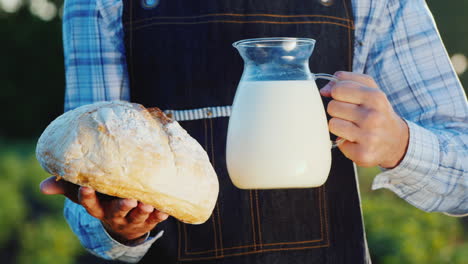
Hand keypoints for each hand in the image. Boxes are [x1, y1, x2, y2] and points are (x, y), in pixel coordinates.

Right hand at [40, 177, 168, 243]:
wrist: (124, 225)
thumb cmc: (103, 202)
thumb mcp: (85, 195)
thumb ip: (66, 188)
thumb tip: (43, 186)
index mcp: (99, 209)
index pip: (90, 205)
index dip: (87, 197)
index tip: (86, 186)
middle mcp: (114, 215)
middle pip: (116, 212)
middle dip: (122, 207)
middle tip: (128, 200)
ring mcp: (132, 220)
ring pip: (137, 217)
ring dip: (143, 212)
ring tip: (147, 204)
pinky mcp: (148, 221)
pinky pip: (155, 220)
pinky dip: (159, 216)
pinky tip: (164, 211)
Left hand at [320, 71, 408, 167]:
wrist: (396, 141)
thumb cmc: (377, 112)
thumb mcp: (370, 88)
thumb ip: (346, 80)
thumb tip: (324, 90)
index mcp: (375, 97)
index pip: (337, 89)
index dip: (338, 94)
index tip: (347, 99)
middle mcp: (374, 117)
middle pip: (332, 107)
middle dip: (338, 110)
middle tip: (352, 116)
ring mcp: (369, 137)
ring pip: (332, 124)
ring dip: (339, 126)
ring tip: (353, 128)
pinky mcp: (363, 154)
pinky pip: (338, 143)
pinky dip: (344, 142)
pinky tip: (356, 141)